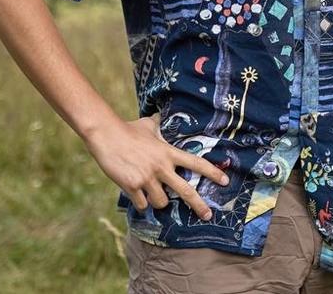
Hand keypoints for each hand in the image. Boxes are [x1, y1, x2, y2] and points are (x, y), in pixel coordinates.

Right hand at [83, 112, 227, 219]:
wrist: (107, 135)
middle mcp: (161, 167)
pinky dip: (140, 202)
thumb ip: (158, 126)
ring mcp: (147, 178)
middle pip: (185, 191)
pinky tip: (134, 191)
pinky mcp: (132, 187)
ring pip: (161, 202)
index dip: (212, 172)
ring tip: (149, 190)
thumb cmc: (128, 128)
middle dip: (199, 205)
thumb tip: (160, 116)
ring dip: (158, 201)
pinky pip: (142, 205)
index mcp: (168, 152)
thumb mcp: (149, 125)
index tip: (225, 180)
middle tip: (208, 215)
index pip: (196, 163)